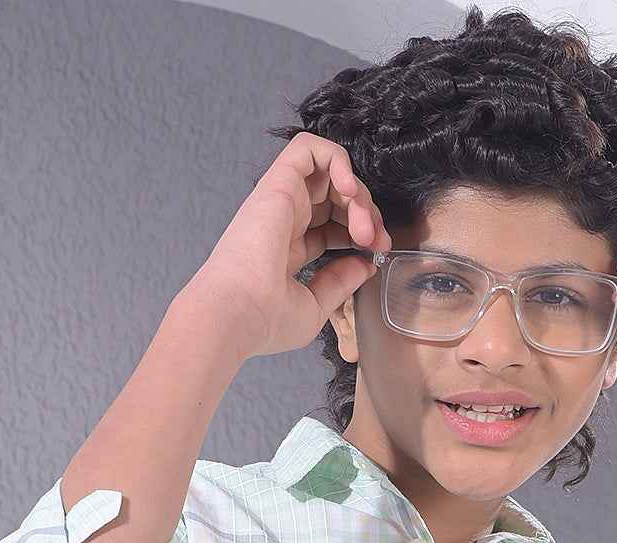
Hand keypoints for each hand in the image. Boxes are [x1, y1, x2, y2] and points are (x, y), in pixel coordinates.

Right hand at [193, 131, 392, 360]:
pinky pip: (309, 148)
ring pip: (329, 173)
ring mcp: (281, 200)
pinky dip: (338, 160)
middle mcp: (285, 220)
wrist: (238, 314)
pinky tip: (349, 189)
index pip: (333, 226)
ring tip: (365, 227)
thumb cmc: (265, 320)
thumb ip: (340, 282)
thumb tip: (364, 264)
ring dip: (359, 194)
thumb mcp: (315, 306)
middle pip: (337, 198)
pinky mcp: (278, 183)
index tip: (377, 255)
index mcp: (290, 248)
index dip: (362, 234)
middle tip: (378, 241)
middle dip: (368, 214)